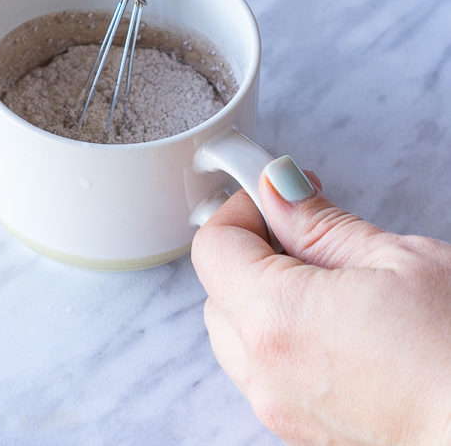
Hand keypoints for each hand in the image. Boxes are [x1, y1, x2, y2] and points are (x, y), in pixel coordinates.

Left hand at [191, 156, 450, 444]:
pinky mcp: (304, 434)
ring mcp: (282, 410)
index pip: (213, 246)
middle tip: (303, 230)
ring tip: (327, 281)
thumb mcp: (397, 260)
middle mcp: (267, 372)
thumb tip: (277, 189)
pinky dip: (281, 339)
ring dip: (261, 297)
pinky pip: (266, 372)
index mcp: (277, 318)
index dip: (241, 209)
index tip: (276, 196)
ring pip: (237, 336)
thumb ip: (320, 224)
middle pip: (217, 292)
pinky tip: (336, 325)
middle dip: (249, 251)